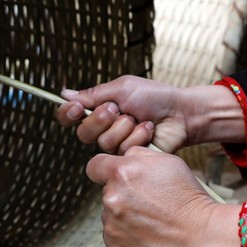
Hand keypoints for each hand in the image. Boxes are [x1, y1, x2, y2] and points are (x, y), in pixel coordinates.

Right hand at [56, 75, 245, 154]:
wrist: (180, 112)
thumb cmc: (155, 96)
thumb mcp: (122, 88)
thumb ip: (94, 94)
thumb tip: (66, 94)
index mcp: (99, 110)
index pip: (70, 116)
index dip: (68, 114)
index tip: (77, 108)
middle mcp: (104, 129)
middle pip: (83, 133)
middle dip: (101, 119)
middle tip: (119, 110)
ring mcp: (117, 144)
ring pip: (104, 142)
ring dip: (124, 127)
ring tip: (140, 119)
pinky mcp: (130, 158)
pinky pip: (123, 151)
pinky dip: (138, 136)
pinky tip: (148, 130)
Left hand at [86, 146, 246, 246]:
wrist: (201, 237)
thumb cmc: (189, 200)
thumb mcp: (169, 162)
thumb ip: (139, 155)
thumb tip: (125, 156)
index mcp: (122, 173)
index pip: (95, 166)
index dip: (105, 170)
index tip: (113, 176)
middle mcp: (112, 198)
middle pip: (107, 192)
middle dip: (123, 194)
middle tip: (150, 203)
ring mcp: (112, 225)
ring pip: (111, 215)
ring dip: (125, 216)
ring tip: (153, 221)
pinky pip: (115, 236)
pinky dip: (127, 235)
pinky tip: (149, 234)